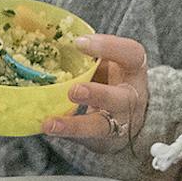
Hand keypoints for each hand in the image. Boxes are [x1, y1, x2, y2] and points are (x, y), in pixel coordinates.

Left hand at [41, 33, 149, 148]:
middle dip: (97, 94)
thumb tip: (51, 40)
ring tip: (51, 124)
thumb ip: (91, 56)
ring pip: (101, 126)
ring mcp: (119, 122)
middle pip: (120, 98)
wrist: (131, 119)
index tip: (78, 43)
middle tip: (74, 90)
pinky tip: (48, 127)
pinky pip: (84, 139)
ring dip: (75, 125)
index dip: (108, 47)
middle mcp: (131, 97)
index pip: (131, 54)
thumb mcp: (110, 63)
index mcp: (133, 70)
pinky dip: (65, 133)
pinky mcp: (103, 139)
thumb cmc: (113, 81)